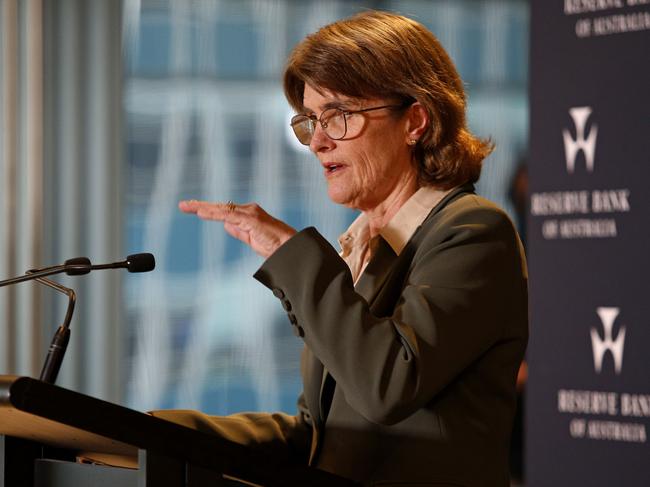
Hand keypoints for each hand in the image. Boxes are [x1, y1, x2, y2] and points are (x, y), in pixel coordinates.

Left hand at [179, 200, 296, 257]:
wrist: (290, 250)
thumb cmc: (276, 246)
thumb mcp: (252, 239)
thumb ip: (239, 232)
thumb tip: (226, 225)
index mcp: (249, 215)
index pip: (225, 211)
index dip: (209, 210)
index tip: (194, 209)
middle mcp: (249, 211)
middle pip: (221, 207)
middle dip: (201, 206)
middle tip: (184, 205)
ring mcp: (250, 214)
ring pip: (222, 209)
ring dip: (203, 208)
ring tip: (187, 206)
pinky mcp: (251, 219)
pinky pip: (228, 215)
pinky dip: (214, 213)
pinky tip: (201, 212)